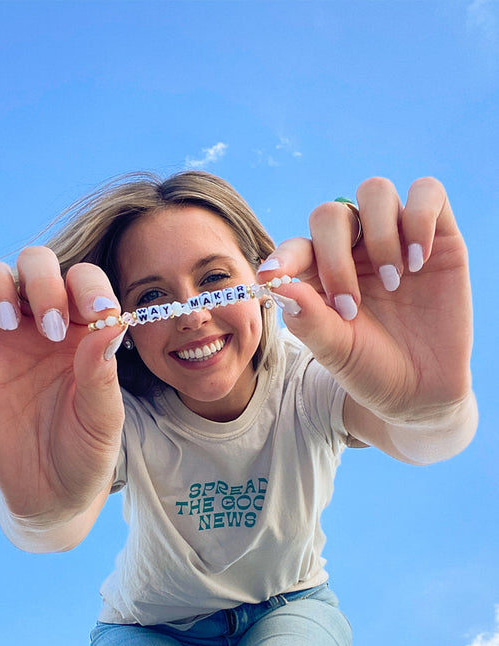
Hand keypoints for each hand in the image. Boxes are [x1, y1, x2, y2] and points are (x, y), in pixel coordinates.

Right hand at [0, 246, 125, 522]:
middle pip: (36, 264)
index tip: (98, 312)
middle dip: (42, 280)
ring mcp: (5, 341)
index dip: (90, 285)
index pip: (84, 281)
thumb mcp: (103, 420)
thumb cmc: (86, 452)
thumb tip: (110, 324)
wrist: (49, 493)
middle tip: (50, 328)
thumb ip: (102, 375)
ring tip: (3, 325)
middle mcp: (44, 325)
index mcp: (84, 331)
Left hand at [258, 177, 473, 425]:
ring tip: (393, 283)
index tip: (272, 275)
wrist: (422, 390)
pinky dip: (420, 219)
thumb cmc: (370, 368)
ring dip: (380, 235)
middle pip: (330, 214)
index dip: (283, 256)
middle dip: (335, 258)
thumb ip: (309, 321)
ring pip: (375, 191)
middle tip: (350, 306)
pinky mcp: (438, 236)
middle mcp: (354, 249)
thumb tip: (279, 285)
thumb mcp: (335, 352)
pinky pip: (427, 192)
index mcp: (319, 274)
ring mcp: (394, 238)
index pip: (296, 247)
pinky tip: (419, 261)